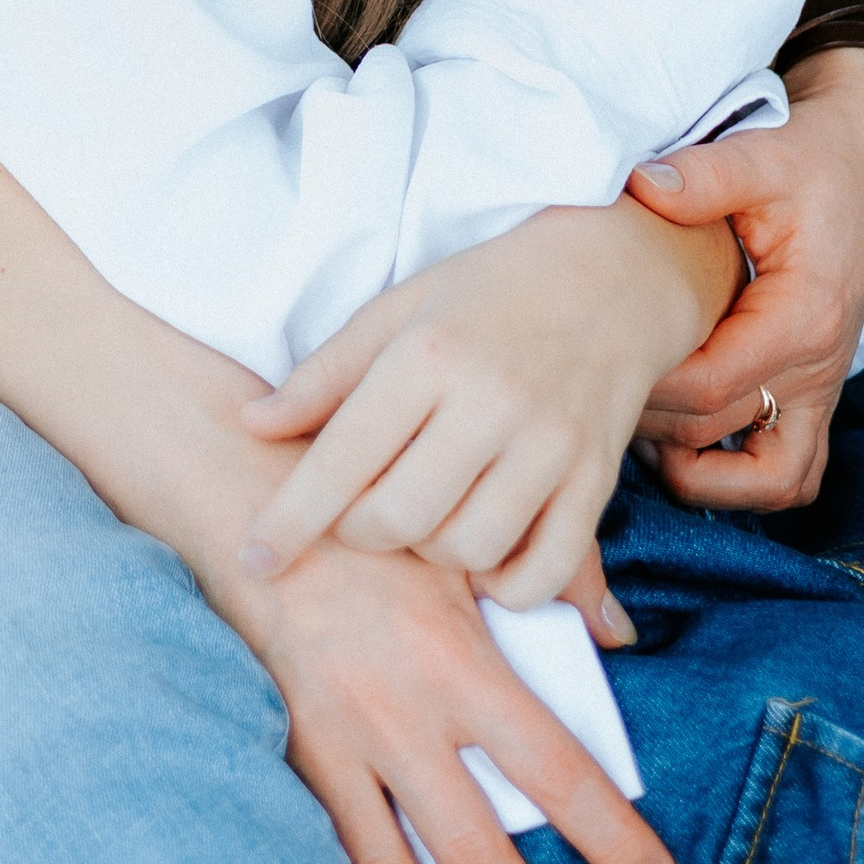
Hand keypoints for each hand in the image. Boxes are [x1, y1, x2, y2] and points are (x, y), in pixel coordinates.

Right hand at [214, 530, 680, 863]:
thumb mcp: (467, 548)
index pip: (555, 769)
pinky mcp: (291, 752)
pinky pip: (332, 853)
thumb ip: (552, 584)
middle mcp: (399, 714)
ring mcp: (337, 741)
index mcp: (458, 661)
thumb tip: (622, 634)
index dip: (611, 838)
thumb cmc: (376, 526)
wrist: (252, 505)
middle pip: (477, 849)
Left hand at [234, 200, 738, 600]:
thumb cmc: (486, 293)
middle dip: (360, 533)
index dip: (291, 518)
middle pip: (400, 518)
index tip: (256, 558)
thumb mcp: (397, 310)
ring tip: (425, 514)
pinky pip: (543, 573)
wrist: (611, 276)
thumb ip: (324, 376)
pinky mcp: (597, 480)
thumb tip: (252, 425)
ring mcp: (552, 445)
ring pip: (468, 550)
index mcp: (430, 354)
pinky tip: (484, 552)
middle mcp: (493, 402)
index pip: (343, 457)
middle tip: (358, 512)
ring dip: (430, 552)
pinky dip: (504, 586)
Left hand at [627, 44, 863, 507]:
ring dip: (697, 469)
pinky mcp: (814, 392)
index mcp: (804, 320)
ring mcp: (821, 389)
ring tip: (634, 416)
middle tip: (582, 379)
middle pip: (715, 432)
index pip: (710, 388)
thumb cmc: (815, 158)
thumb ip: (705, 176)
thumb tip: (642, 186)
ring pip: (768, 481)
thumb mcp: (764, 155)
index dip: (644, 386)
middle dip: (644, 418)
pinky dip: (739, 477)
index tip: (587, 357)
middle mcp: (820, 368)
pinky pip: (787, 472)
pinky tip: (679, 437)